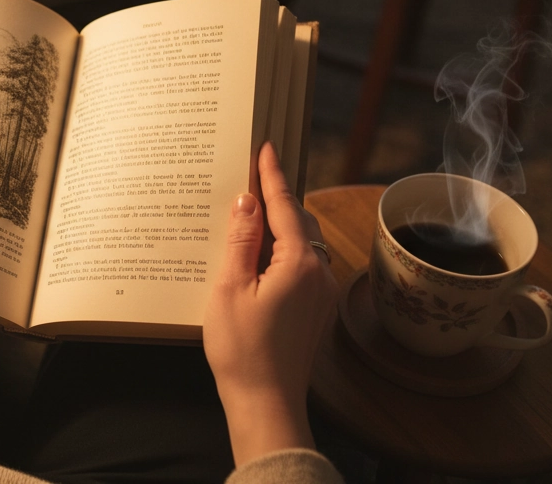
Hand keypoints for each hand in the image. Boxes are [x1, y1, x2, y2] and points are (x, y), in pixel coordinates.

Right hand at [204, 142, 337, 465]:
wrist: (266, 403)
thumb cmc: (242, 349)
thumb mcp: (230, 288)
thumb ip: (240, 240)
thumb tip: (246, 201)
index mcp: (298, 263)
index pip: (285, 206)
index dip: (272, 176)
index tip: (267, 147)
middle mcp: (319, 273)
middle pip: (298, 222)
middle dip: (276, 201)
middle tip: (249, 182)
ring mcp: (321, 294)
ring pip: (302, 245)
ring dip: (279, 228)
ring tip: (249, 219)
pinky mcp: (315, 310)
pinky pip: (302, 267)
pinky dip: (282, 253)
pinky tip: (258, 259)